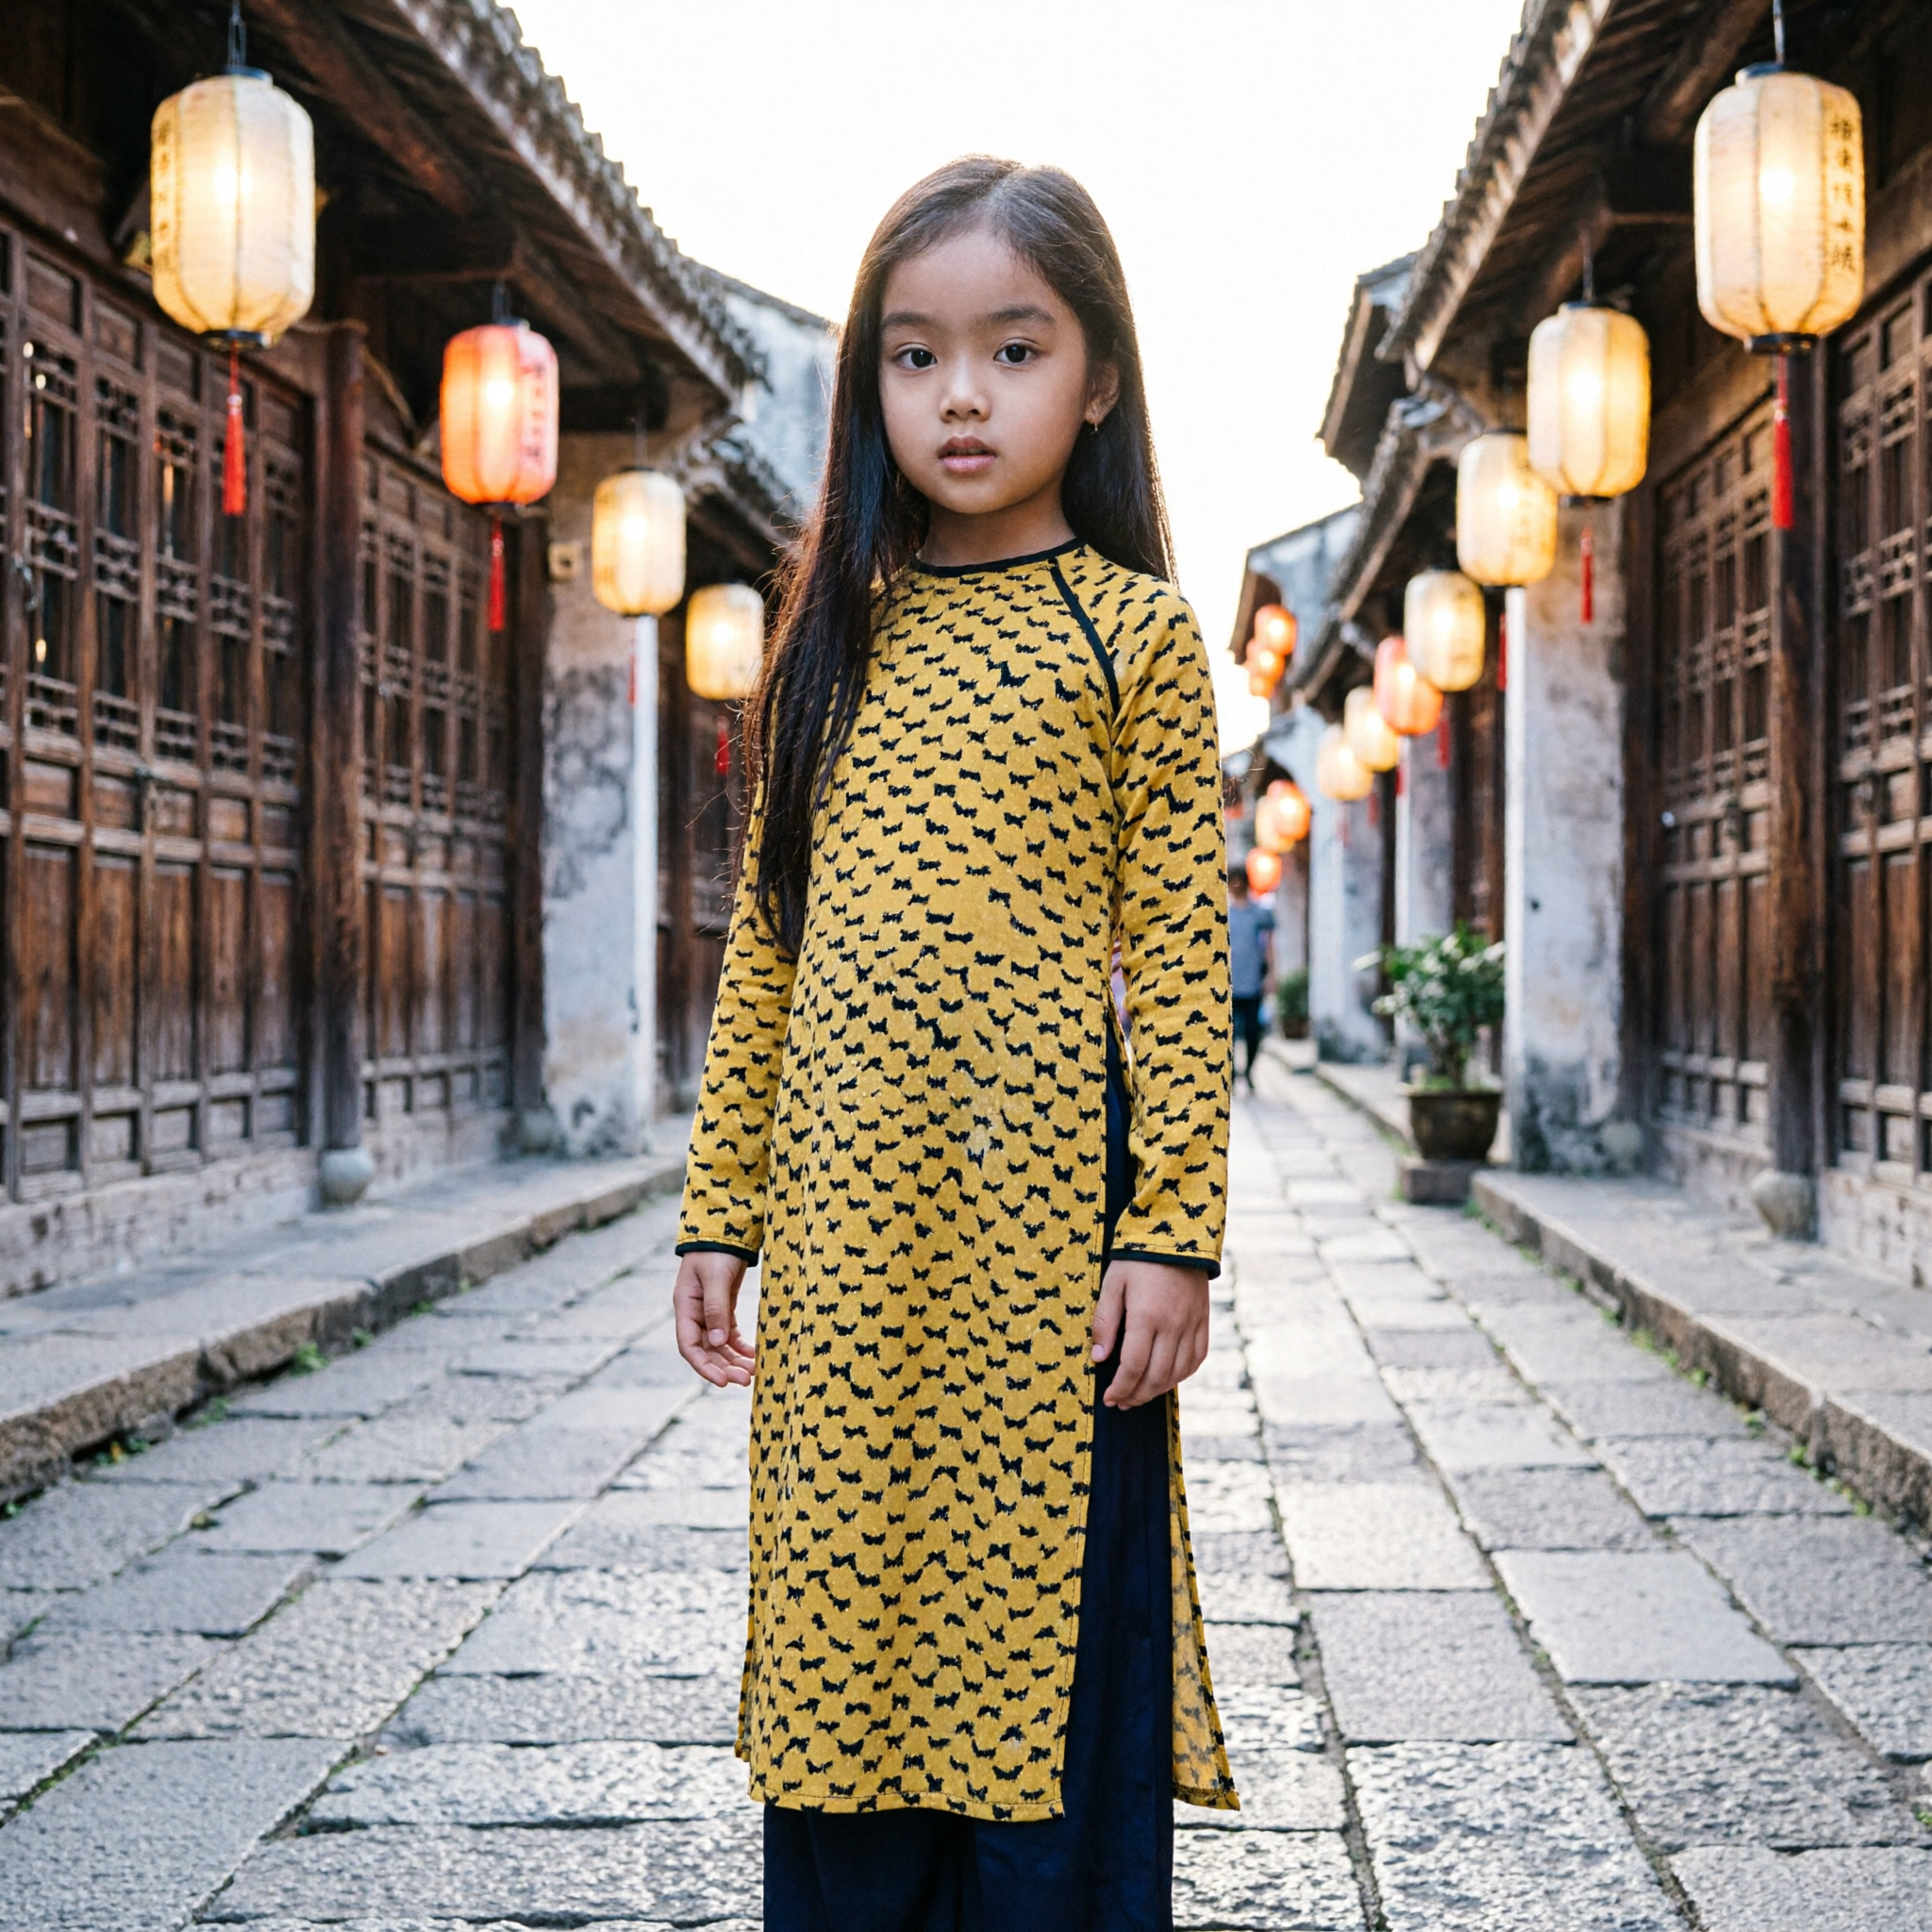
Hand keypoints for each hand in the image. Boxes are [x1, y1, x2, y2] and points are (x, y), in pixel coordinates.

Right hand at [674, 1251, 754, 1386]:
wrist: (726, 1228)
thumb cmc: (716, 1251)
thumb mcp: (716, 1278)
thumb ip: (716, 1309)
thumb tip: (716, 1343)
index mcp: (685, 1307)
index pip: (689, 1346)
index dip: (704, 1366)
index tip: (723, 1381)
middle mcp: (694, 1314)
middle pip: (706, 1350)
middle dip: (724, 1367)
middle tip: (746, 1380)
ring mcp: (708, 1311)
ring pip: (719, 1345)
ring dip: (734, 1360)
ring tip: (753, 1372)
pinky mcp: (723, 1307)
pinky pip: (729, 1334)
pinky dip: (740, 1346)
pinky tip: (753, 1354)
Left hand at [1090, 1259, 1210, 1408]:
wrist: (1177, 1234)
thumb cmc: (1137, 1259)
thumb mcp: (1113, 1284)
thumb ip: (1105, 1322)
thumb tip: (1099, 1357)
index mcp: (1147, 1316)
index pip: (1133, 1366)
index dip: (1121, 1388)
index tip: (1109, 1399)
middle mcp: (1173, 1325)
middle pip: (1157, 1376)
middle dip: (1137, 1395)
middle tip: (1122, 1402)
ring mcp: (1192, 1324)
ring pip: (1178, 1372)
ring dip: (1158, 1390)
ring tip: (1140, 1394)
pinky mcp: (1204, 1321)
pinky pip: (1197, 1358)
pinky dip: (1181, 1374)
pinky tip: (1167, 1378)